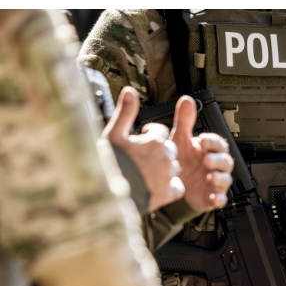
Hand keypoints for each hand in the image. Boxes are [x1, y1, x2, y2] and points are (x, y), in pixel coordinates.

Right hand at [103, 86, 183, 210]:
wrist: (107, 193)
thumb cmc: (108, 163)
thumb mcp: (113, 133)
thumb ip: (125, 112)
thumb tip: (130, 91)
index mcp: (155, 141)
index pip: (161, 132)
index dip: (150, 135)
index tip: (140, 140)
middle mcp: (166, 158)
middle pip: (169, 150)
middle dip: (158, 152)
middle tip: (142, 158)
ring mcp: (168, 176)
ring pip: (173, 168)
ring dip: (163, 169)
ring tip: (146, 173)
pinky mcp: (168, 194)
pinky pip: (178, 188)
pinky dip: (170, 187)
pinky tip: (156, 186)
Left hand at [169, 95, 233, 211]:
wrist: (173, 185)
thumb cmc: (180, 162)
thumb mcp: (180, 140)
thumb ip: (184, 121)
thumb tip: (187, 100)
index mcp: (209, 151)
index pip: (219, 144)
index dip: (213, 142)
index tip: (203, 141)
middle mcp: (215, 166)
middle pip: (226, 161)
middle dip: (218, 160)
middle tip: (206, 160)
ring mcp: (215, 182)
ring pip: (226, 179)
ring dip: (220, 177)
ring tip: (210, 176)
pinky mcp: (212, 198)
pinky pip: (221, 199)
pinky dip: (219, 198)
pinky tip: (213, 197)